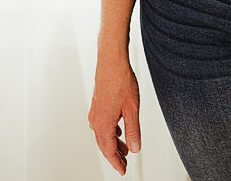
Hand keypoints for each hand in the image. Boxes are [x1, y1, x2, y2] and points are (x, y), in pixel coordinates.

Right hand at [88, 58, 140, 174]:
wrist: (111, 60)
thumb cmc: (120, 80)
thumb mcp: (132, 109)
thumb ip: (133, 130)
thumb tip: (134, 147)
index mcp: (104, 123)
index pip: (109, 150)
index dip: (116, 162)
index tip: (123, 170)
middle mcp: (96, 119)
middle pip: (104, 144)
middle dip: (115, 155)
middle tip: (124, 163)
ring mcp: (95, 111)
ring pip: (103, 134)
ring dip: (114, 142)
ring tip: (125, 148)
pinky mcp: (98, 103)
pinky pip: (103, 123)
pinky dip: (111, 131)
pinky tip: (119, 128)